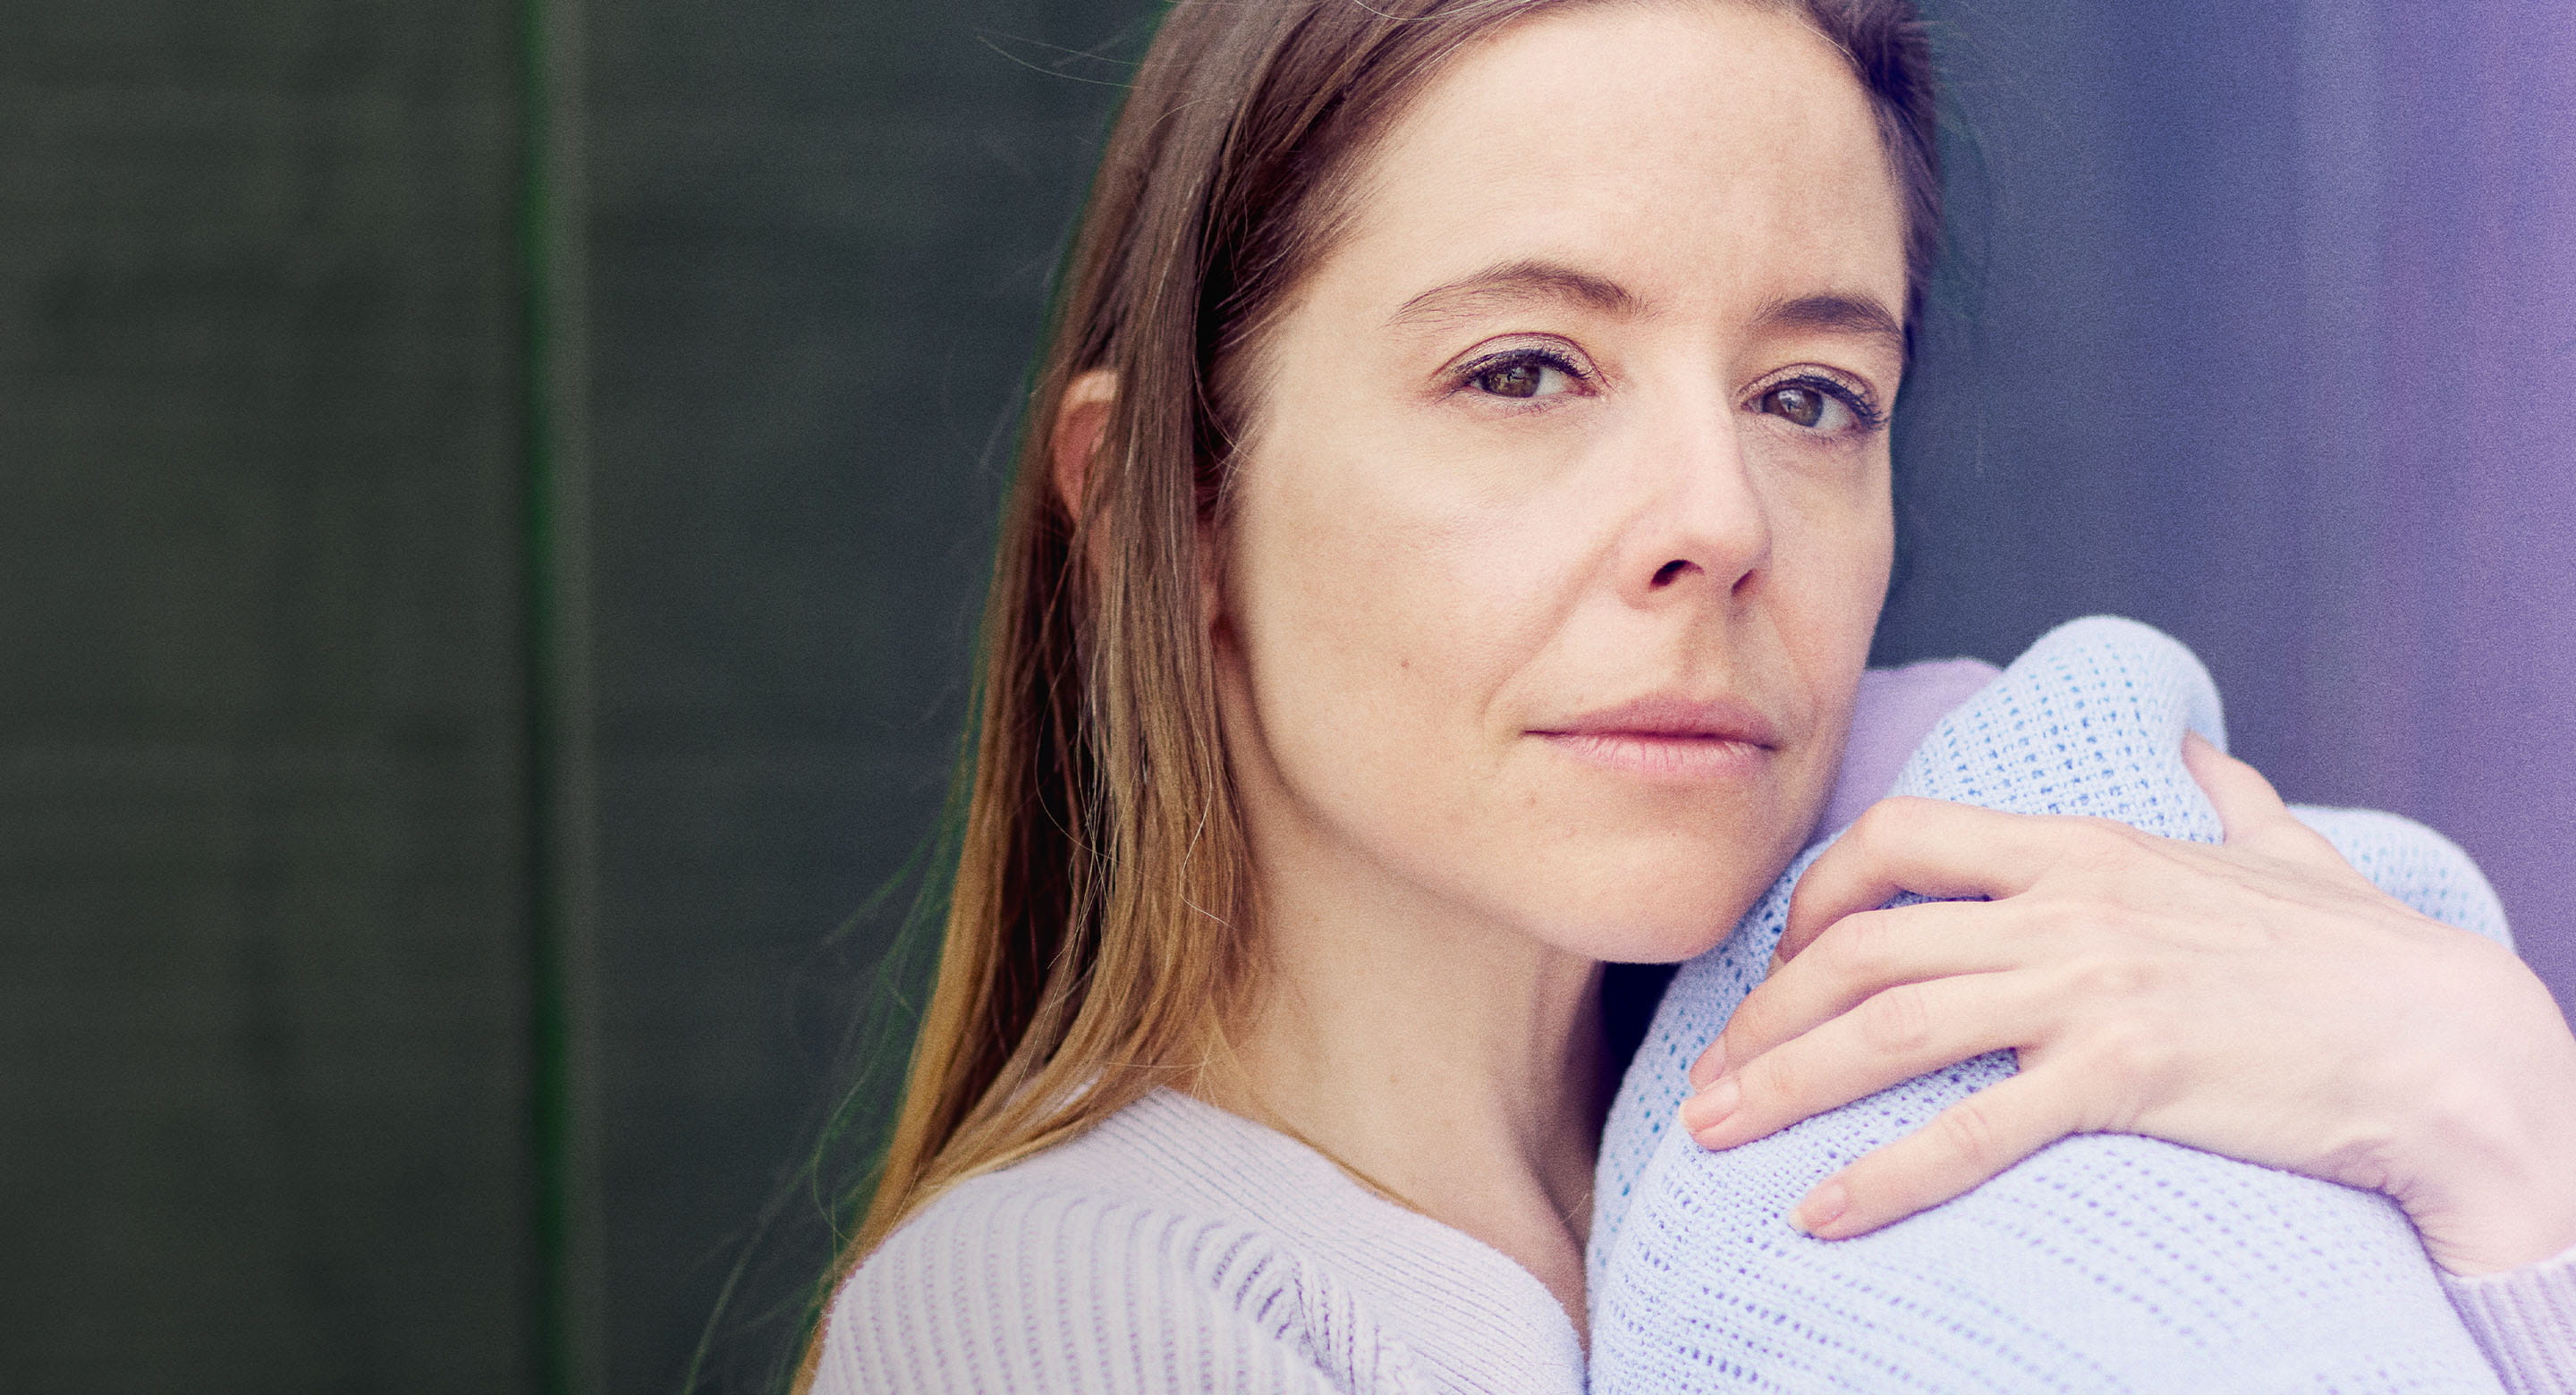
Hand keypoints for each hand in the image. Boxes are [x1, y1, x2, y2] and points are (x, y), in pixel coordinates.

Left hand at [1677, 735, 2575, 1274]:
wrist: (2450, 1040)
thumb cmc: (2365, 957)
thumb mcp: (2287, 852)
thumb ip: (2228, 800)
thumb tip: (2203, 753)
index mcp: (2085, 848)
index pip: (1901, 836)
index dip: (1817, 894)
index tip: (1785, 958)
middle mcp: (2069, 906)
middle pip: (1863, 942)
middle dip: (1765, 1010)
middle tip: (1711, 1075)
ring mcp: (2093, 987)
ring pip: (1890, 1024)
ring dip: (1785, 1082)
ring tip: (1714, 1133)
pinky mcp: (2126, 1074)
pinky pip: (1972, 1129)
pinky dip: (1882, 1175)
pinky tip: (1821, 1215)